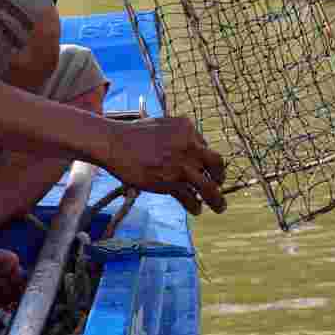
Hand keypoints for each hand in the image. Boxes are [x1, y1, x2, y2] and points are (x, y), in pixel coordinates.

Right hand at [101, 115, 227, 215]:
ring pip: (208, 187)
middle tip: (219, 184)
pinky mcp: (171, 182)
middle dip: (220, 176)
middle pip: (217, 164)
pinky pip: (190, 198)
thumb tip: (192, 148)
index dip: (204, 159)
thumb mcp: (163, 125)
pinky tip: (196, 209)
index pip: (204, 146)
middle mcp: (190, 146)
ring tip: (219, 207)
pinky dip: (194, 206)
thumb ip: (179, 136)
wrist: (115, 144)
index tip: (204, 168)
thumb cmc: (134, 134)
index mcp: (188, 128)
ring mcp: (182, 165)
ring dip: (216, 200)